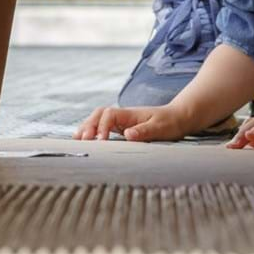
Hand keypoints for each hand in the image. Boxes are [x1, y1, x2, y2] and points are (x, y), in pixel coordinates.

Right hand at [74, 104, 190, 141]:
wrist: (177, 118)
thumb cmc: (170, 122)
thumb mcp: (161, 128)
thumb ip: (144, 131)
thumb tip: (128, 134)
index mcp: (130, 113)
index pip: (109, 114)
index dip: (102, 126)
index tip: (101, 140)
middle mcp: (122, 115)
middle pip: (98, 114)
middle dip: (88, 125)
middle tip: (81, 140)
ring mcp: (120, 121)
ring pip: (97, 119)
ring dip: (87, 127)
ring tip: (76, 140)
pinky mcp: (121, 128)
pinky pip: (102, 127)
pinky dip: (92, 132)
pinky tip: (85, 140)